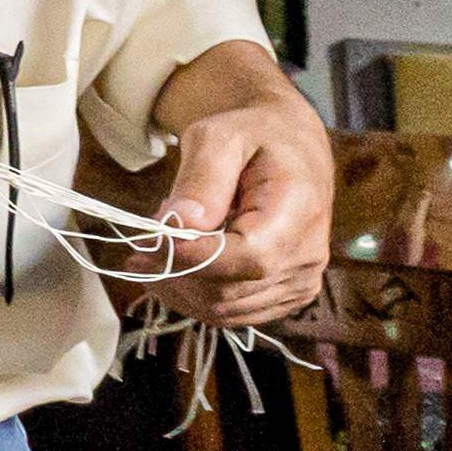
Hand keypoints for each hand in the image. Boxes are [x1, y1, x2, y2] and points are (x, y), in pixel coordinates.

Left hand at [142, 50, 331, 328]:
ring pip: (223, 310)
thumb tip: (179, 222)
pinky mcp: (286, 296)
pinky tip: (178, 266)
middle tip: (143, 239)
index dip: (192, 258)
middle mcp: (308, 255)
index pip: (247, 258)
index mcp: (300, 210)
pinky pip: (230, 314)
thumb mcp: (219, 137)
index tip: (149, 241)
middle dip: (174, 271)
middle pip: (228, 291)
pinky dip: (194, 296)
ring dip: (178, 286)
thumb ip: (201, 178)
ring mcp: (300, 282)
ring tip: (159, 247)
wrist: (288, 149)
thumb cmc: (251, 136)